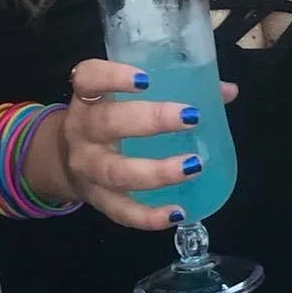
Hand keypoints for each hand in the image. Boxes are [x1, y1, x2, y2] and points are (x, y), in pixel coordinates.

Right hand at [45, 59, 236, 229]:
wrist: (64, 159)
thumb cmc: (108, 119)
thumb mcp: (124, 98)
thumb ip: (174, 88)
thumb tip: (227, 91)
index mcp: (88, 98)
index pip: (89, 79)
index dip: (113, 77)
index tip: (146, 79)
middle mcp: (82, 131)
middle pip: (109, 124)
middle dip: (151, 120)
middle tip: (191, 117)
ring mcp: (87, 169)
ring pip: (117, 172)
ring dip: (157, 171)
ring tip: (193, 165)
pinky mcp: (97, 200)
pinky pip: (121, 212)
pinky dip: (149, 216)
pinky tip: (177, 212)